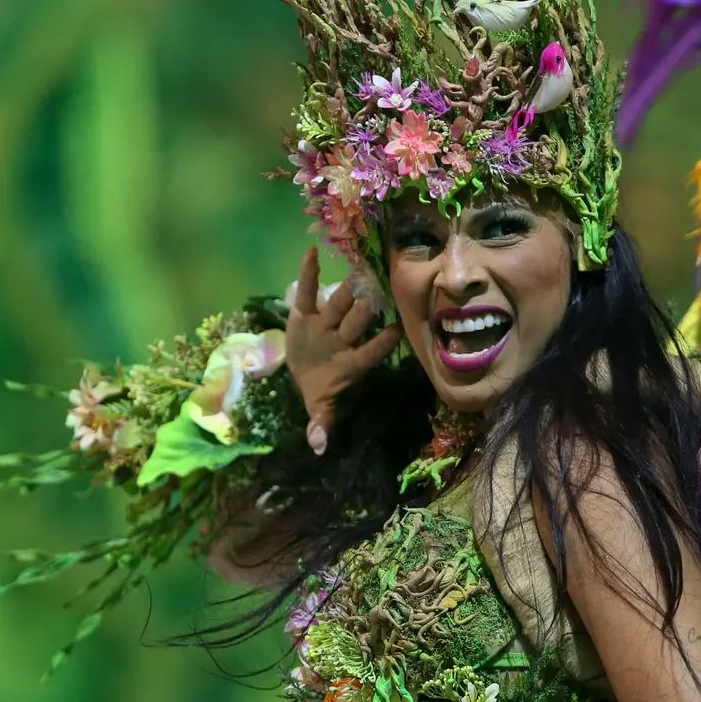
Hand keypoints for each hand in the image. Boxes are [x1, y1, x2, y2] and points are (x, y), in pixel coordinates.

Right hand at [286, 247, 401, 454]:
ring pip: (338, 303)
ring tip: (356, 271)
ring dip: (346, 290)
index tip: (398, 331)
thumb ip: (321, 426)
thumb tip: (318, 448)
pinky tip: (312, 253)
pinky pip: (308, 291)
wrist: (302, 375)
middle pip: (356, 321)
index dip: (383, 343)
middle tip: (374, 294)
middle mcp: (343, 338)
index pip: (371, 351)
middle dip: (365, 310)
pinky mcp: (305, 313)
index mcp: (351, 363)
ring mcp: (326, 323)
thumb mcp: (320, 410)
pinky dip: (309, 273)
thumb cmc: (319, 390)